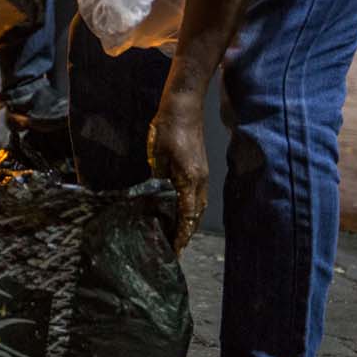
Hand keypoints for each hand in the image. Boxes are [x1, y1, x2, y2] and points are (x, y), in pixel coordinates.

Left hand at [148, 91, 207, 251]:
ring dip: (190, 222)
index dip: (182, 234)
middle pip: (196, 215)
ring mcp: (202, 174)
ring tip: (178, 234)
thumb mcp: (157, 156)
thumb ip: (157, 178)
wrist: (184, 107)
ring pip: (199, 206)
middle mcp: (200, 181)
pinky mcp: (200, 168)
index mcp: (190, 180)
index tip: (176, 248)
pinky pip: (198, 195)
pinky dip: (191, 208)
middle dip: (187, 232)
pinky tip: (181, 211)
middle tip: (175, 247)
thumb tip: (153, 197)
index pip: (187, 215)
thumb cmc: (168, 129)